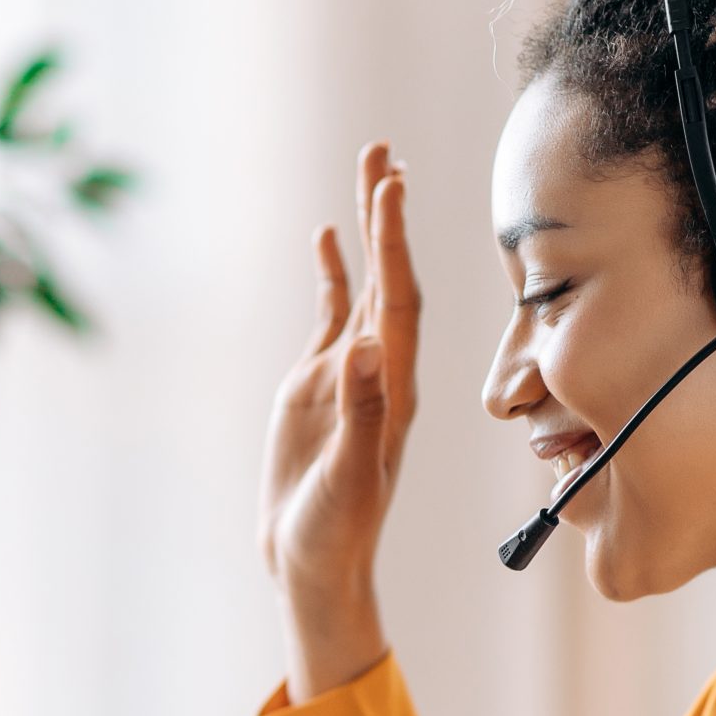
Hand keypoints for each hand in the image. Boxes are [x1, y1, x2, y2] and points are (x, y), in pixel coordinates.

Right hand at [260, 143, 418, 698]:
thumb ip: (360, 413)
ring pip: (366, 286)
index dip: (396, 244)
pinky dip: (336, 273)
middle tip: (382, 152)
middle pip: (391, 277)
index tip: (392, 188)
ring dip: (368, 231)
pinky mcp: (319, 385)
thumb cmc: (334, 532)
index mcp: (394, 388)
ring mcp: (351, 373)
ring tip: (370, 169)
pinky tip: (329, 236)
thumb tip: (368, 348)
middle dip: (387, 215)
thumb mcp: (347, 476)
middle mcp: (380, 370)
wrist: (314, 562)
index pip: (401, 301)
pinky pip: (334, 314)